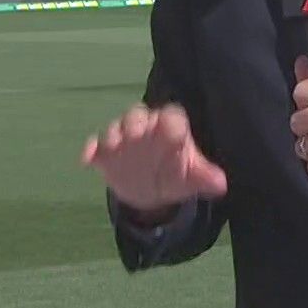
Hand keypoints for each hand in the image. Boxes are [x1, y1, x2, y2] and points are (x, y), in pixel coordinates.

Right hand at [81, 103, 226, 212]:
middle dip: (136, 121)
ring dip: (113, 133)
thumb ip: (205, 177)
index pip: (171, 117)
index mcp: (169, 129)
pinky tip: (86, 160)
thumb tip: (221, 183)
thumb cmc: (175, 176)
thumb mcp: (192, 179)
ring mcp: (123, 139)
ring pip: (115, 127)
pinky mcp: (104, 153)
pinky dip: (90, 149)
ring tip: (113, 145)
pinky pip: (94, 145)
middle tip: (135, 133)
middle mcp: (145, 128)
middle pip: (138, 115)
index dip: (172, 123)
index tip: (174, 134)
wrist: (151, 192)